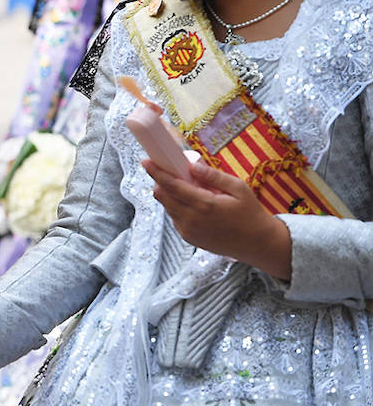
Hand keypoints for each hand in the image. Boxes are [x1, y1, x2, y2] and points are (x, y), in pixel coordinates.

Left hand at [142, 158, 292, 279]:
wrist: (259, 244)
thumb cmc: (251, 214)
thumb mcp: (238, 189)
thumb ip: (213, 176)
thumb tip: (192, 165)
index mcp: (203, 205)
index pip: (171, 185)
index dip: (156, 172)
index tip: (145, 162)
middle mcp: (191, 219)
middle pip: (162, 196)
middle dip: (160, 181)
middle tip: (170, 171)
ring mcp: (188, 231)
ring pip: (167, 206)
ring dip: (170, 194)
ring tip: (189, 188)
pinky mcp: (189, 238)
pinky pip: (175, 218)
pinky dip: (177, 207)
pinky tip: (193, 203)